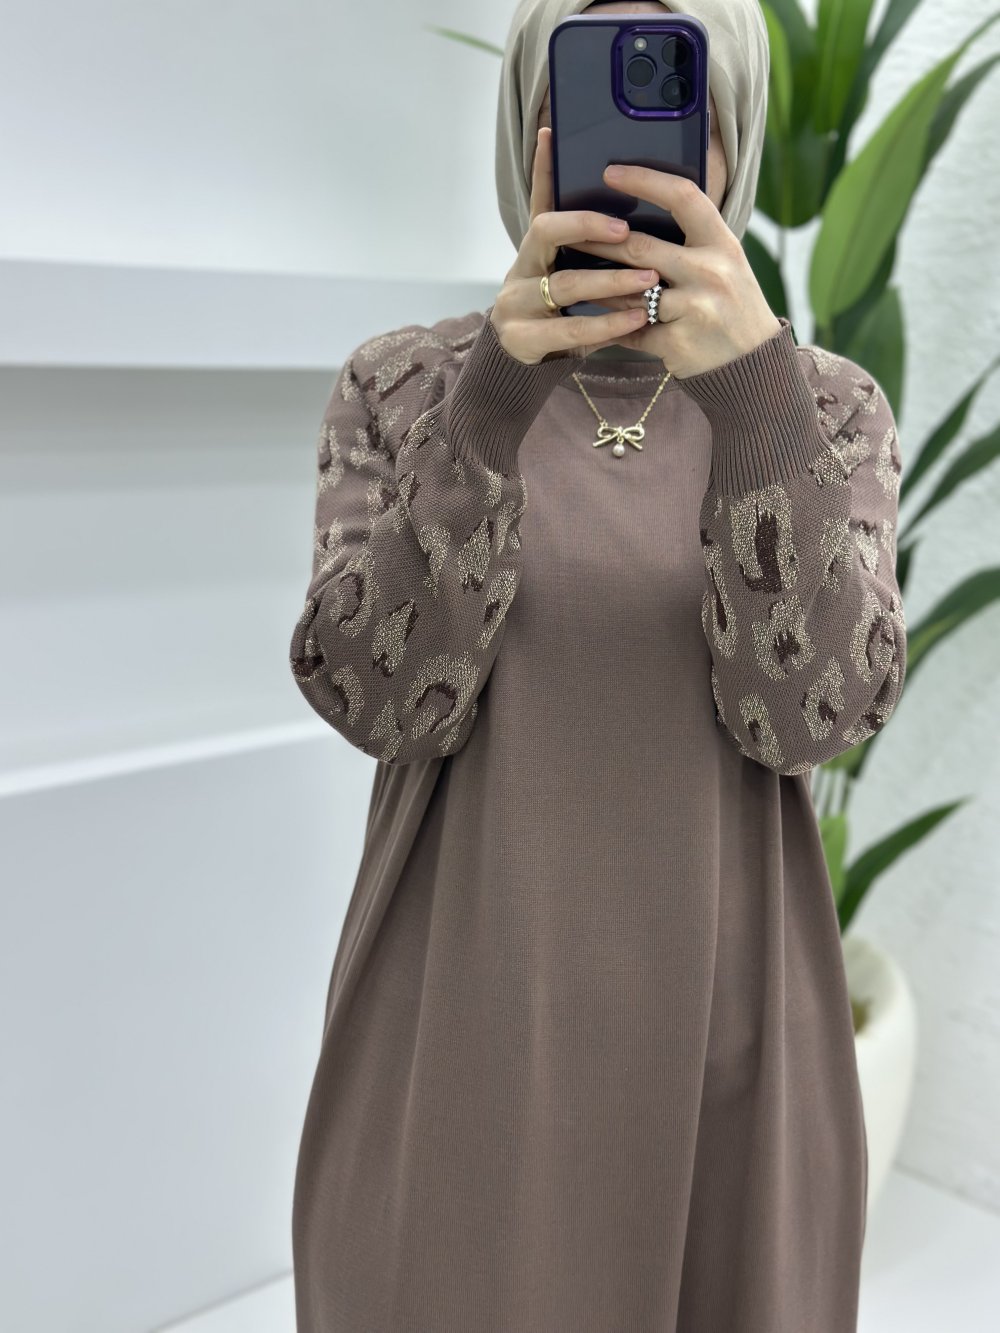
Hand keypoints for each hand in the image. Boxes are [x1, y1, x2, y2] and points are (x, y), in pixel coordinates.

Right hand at [489, 127, 657, 365]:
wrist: (522, 367)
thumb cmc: (558, 316)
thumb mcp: (571, 280)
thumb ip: (593, 254)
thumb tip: (638, 220)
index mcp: (534, 250)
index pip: (539, 201)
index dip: (542, 168)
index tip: (551, 135)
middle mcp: (519, 269)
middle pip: (545, 232)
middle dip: (585, 225)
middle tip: (626, 229)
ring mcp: (516, 303)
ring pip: (563, 284)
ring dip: (609, 279)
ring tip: (647, 279)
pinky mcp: (523, 338)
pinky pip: (570, 329)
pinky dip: (607, 323)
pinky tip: (636, 319)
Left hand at [566, 163, 781, 379]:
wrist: (753, 365)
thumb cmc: (733, 309)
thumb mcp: (727, 266)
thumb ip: (693, 244)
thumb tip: (640, 220)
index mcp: (723, 244)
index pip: (683, 197)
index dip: (645, 180)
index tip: (611, 172)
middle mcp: (710, 271)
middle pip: (640, 247)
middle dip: (599, 240)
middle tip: (569, 232)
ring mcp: (694, 308)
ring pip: (629, 292)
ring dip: (599, 287)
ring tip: (572, 278)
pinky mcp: (677, 342)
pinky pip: (631, 330)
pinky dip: (613, 327)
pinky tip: (596, 323)